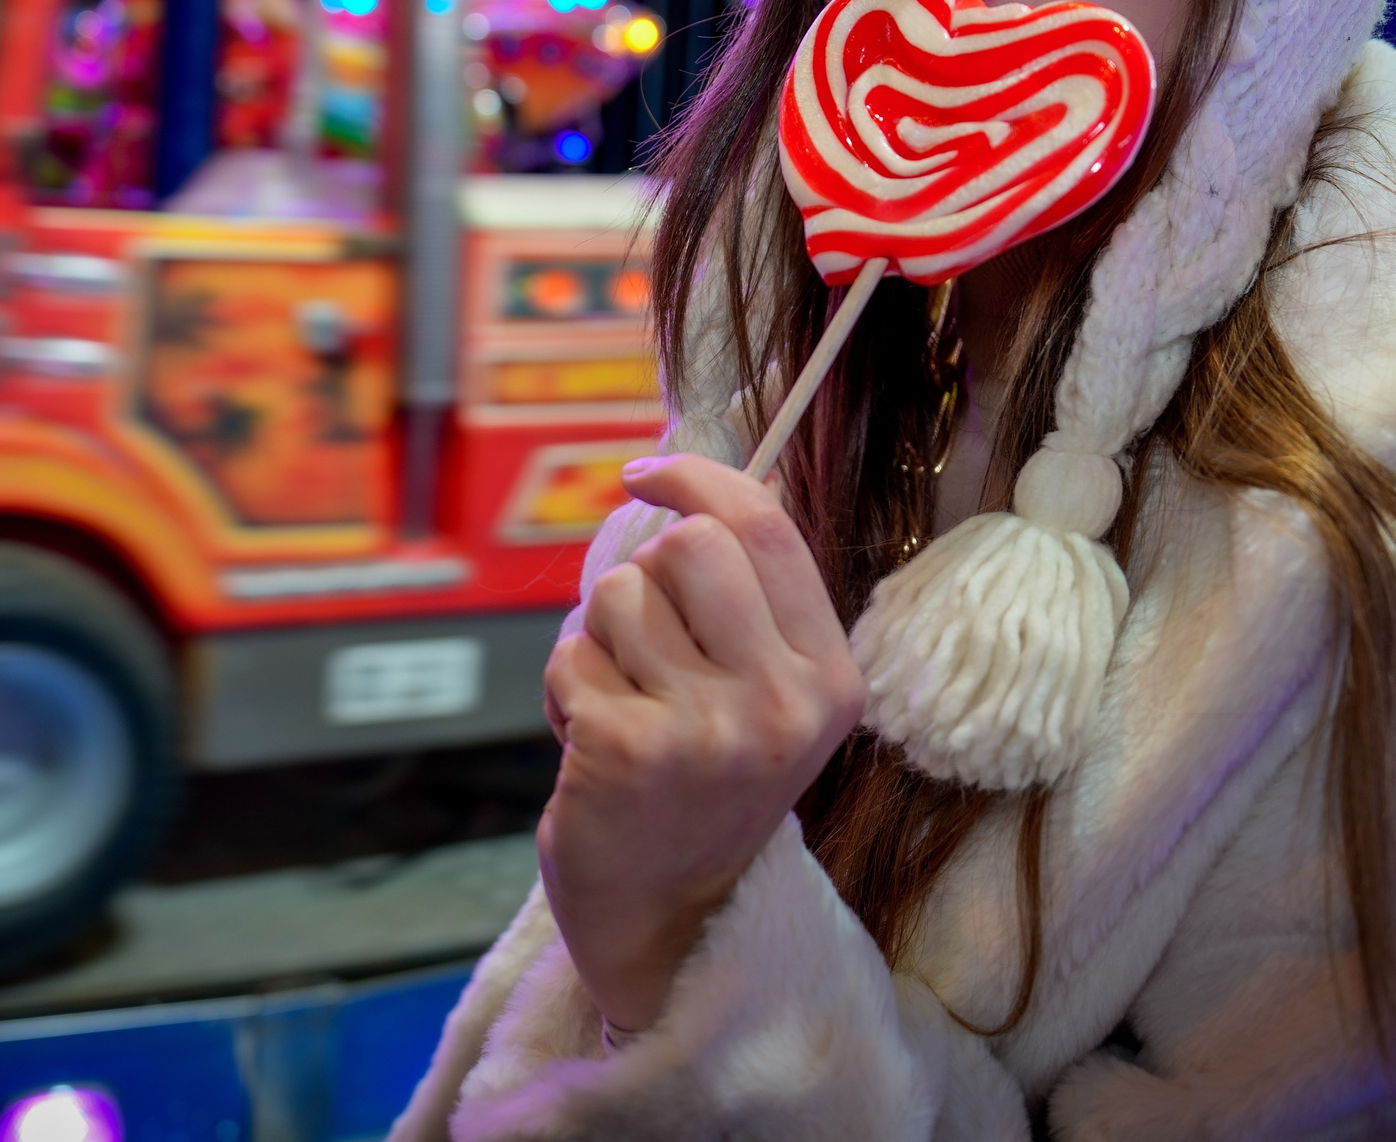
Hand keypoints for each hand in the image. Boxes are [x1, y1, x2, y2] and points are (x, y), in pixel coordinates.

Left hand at [537, 453, 865, 1034]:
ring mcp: (707, 730)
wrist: (668, 918)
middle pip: (691, 546)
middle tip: (645, 642)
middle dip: (647, 576)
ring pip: (619, 596)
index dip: (697, 480)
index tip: (645, 476)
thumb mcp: (765, 697)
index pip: (766, 530)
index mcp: (830, 680)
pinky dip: (565, 689)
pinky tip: (592, 744)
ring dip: (600, 640)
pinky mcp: (629, 750)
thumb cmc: (702, 783)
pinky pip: (570, 656)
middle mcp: (783, 704)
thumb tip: (678, 481)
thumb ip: (746, 601)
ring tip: (621, 704)